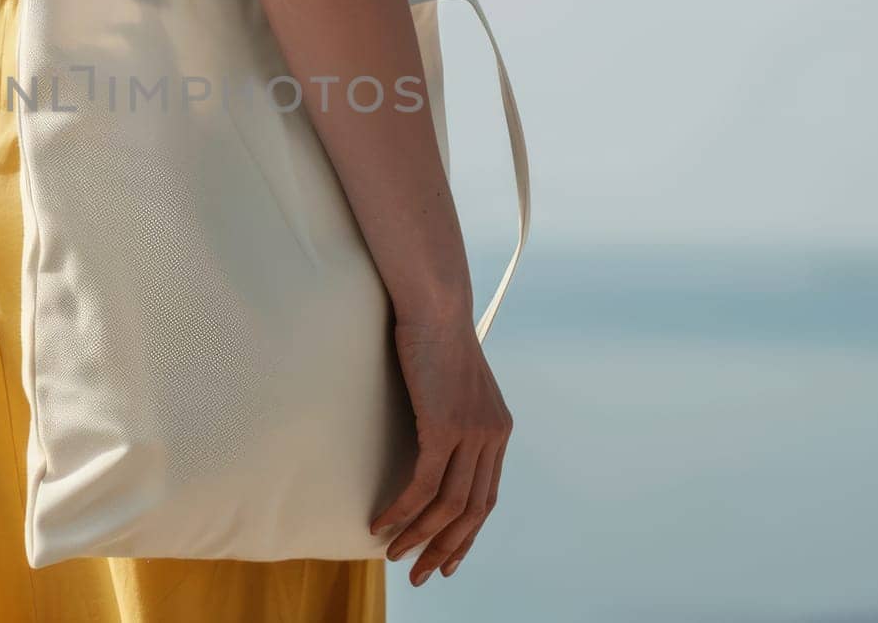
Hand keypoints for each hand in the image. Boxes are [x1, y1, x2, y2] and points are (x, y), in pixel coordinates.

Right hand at [370, 317, 510, 585]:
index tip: (446, 559)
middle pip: (472, 511)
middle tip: (420, 575)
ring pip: (447, 505)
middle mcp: (491, 435)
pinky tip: (380, 523)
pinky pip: (423, 484)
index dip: (466, 534)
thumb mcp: (451, 382)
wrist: (434, 303)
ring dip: (418, 536)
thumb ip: (452, 413)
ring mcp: (470, 432)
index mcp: (497, 428)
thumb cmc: (433, 335)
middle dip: (445, 548)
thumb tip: (433, 437)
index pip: (487, 497)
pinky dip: (401, 510)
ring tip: (392, 556)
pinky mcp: (443, 427)